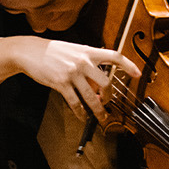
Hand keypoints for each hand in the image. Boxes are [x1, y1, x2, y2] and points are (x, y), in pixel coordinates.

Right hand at [17, 38, 139, 119]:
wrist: (29, 51)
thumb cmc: (52, 51)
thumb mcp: (73, 52)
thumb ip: (87, 65)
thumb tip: (97, 84)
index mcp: (88, 51)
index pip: (114, 56)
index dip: (128, 65)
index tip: (138, 74)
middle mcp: (82, 61)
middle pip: (106, 82)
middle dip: (108, 97)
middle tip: (106, 102)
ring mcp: (72, 73)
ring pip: (91, 96)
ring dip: (97, 110)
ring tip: (100, 117)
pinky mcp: (60, 83)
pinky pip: (75, 102)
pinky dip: (80, 112)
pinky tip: (81, 115)